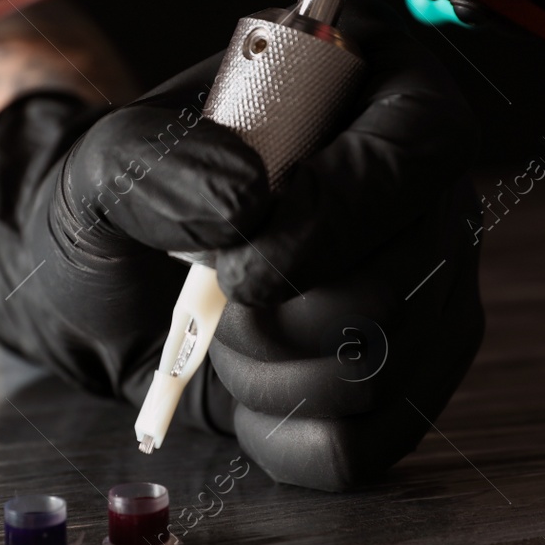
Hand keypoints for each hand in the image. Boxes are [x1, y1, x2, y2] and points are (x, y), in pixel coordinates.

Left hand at [0, 0, 483, 489]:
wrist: (117, 286)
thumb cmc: (132, 200)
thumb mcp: (110, 158)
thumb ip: (161, 162)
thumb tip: (250, 202)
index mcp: (382, 97)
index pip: (422, 146)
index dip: (337, 209)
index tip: (238, 254)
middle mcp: (433, 199)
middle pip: (396, 286)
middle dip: (270, 313)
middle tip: (213, 289)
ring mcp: (435, 300)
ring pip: (377, 375)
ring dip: (263, 374)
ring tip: (223, 332)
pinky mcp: (410, 388)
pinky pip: (362, 447)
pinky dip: (276, 434)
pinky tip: (244, 388)